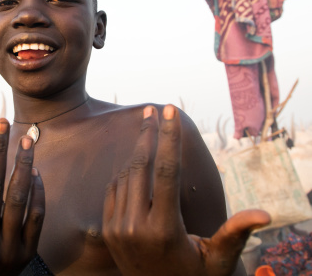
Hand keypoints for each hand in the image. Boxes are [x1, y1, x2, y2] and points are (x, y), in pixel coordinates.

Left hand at [102, 105, 269, 275]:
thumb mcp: (217, 260)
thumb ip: (235, 234)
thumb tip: (264, 215)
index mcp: (164, 229)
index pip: (166, 172)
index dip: (169, 139)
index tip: (169, 112)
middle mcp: (135, 225)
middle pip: (141, 167)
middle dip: (148, 134)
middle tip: (153, 111)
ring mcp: (117, 227)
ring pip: (125, 176)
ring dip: (137, 152)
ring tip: (147, 133)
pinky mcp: (108, 229)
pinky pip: (113, 189)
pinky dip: (124, 172)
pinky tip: (136, 162)